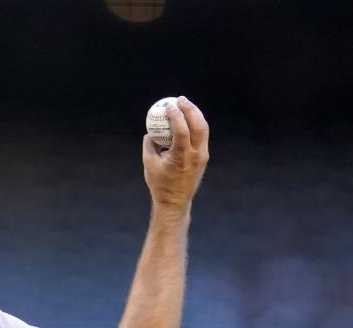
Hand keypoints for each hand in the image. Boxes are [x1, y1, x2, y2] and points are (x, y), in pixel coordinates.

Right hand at [143, 96, 209, 213]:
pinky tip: (189, 119)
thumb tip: (150, 132)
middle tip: (180, 100)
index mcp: (181, 156)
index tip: (168, 106)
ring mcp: (202, 156)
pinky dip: (196, 124)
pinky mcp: (204, 157)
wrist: (175, 201)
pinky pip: (202, 136)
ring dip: (195, 114)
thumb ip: (149, 145)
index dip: (176, 115)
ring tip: (186, 105)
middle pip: (198, 125)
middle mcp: (195, 154)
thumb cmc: (159, 184)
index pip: (181, 129)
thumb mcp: (149, 164)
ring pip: (203, 129)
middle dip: (190, 109)